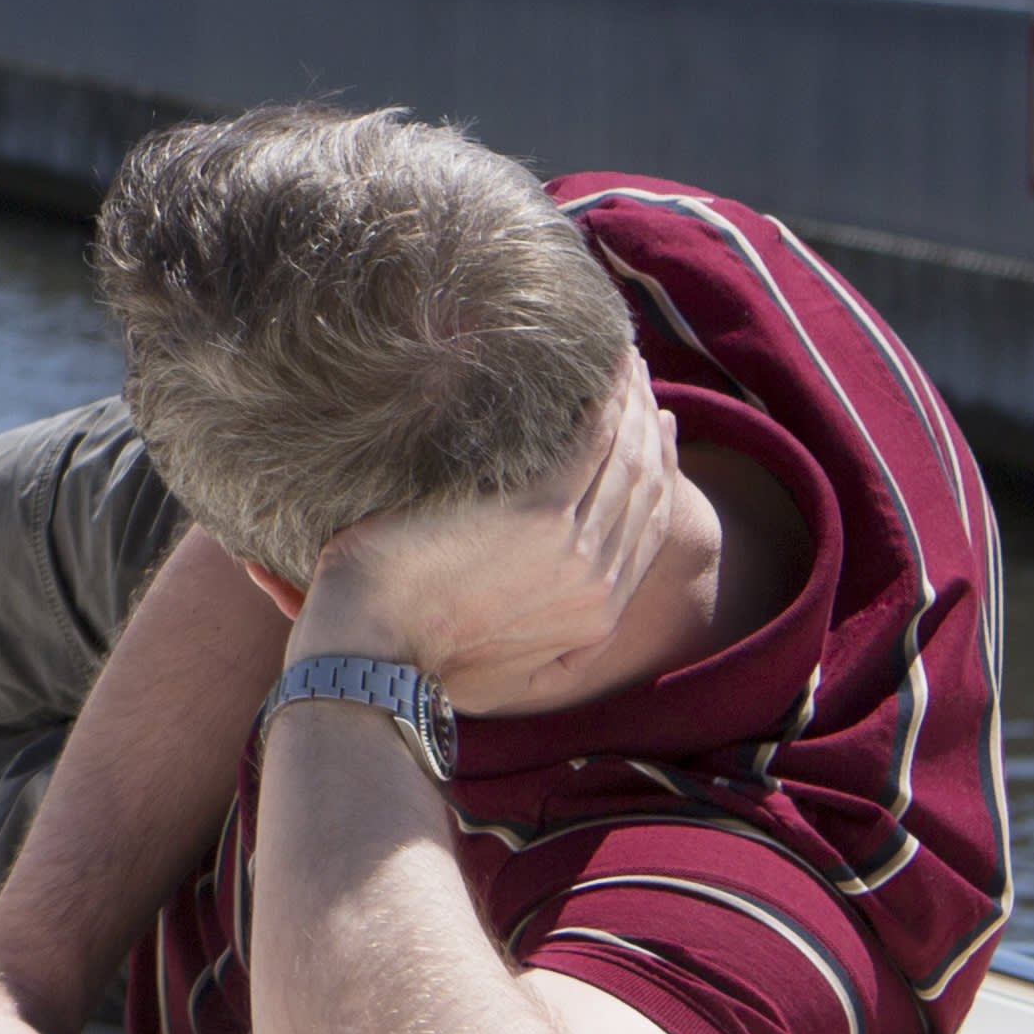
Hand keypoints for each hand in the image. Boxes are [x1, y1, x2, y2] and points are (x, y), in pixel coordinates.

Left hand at [298, 374, 672, 705]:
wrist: (374, 657)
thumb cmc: (416, 660)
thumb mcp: (507, 674)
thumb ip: (556, 645)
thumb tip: (582, 615)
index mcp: (595, 613)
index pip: (648, 523)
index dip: (660, 466)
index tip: (657, 424)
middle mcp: (597, 579)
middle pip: (643, 482)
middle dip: (647, 423)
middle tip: (635, 374)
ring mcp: (573, 545)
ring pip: (624, 456)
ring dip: (629, 401)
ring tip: (618, 358)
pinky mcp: (535, 512)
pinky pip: (588, 440)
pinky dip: (600, 399)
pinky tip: (596, 365)